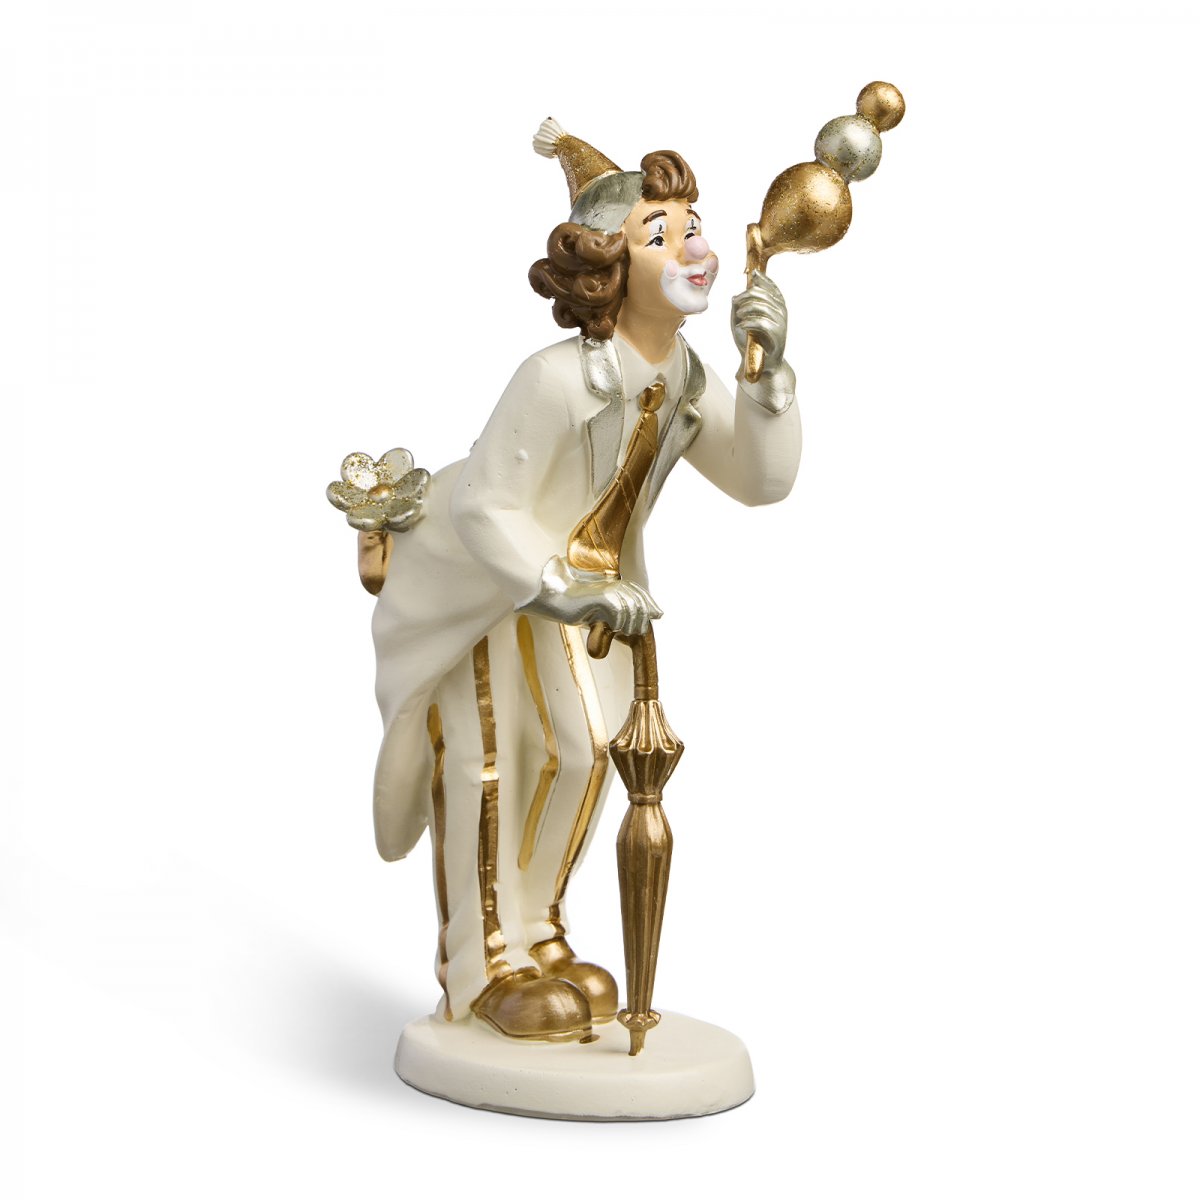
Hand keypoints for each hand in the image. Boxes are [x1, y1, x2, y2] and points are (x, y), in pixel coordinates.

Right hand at [519, 557, 662, 635]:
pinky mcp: (600, 597)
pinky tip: (612, 628)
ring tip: (622, 632)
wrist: (555, 598)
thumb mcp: (601, 610)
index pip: (640, 593)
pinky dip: (618, 622)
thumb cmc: (576, 606)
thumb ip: (619, 612)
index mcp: (616, 585)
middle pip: (639, 601)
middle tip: (634, 632)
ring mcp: (607, 590)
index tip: (658, 614)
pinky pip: (618, 611)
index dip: (651, 604)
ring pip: (631, 608)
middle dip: (641, 618)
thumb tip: (639, 620)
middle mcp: (614, 585)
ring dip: (629, 623)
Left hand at [731, 270, 787, 374]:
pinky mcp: (777, 335)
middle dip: (745, 296)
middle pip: (762, 294)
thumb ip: (739, 307)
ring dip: (745, 309)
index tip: (753, 275)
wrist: (761, 364)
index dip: (762, 279)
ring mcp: (781, 322)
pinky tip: (740, 326)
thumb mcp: (742, 321)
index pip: (771, 286)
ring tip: (738, 317)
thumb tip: (735, 295)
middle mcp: (781, 311)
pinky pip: (761, 322)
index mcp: (777, 305)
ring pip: (761, 306)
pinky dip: (747, 322)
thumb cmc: (752, 341)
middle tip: (736, 303)